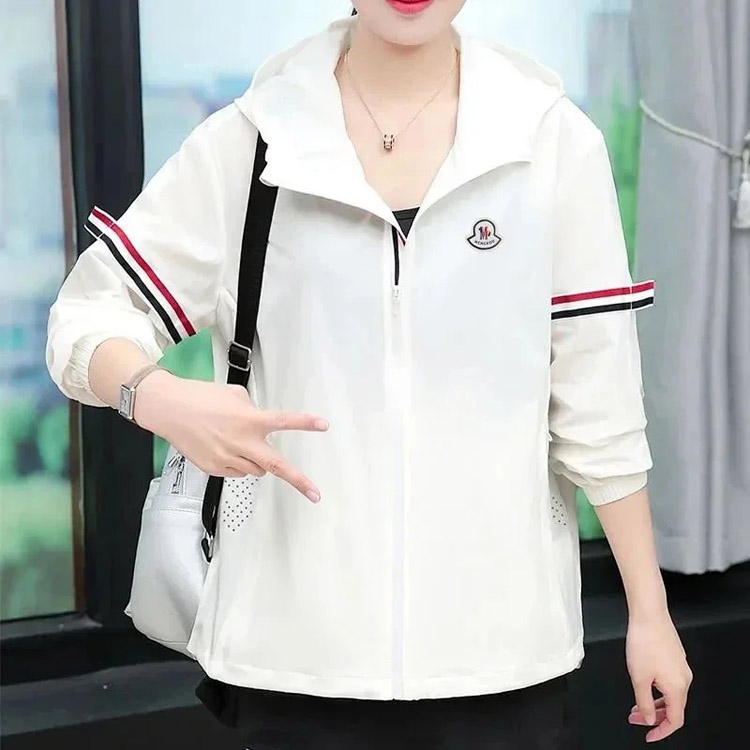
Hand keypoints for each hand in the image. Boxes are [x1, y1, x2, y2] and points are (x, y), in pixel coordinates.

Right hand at [134, 370, 328, 502]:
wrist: (168, 409)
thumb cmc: (199, 397)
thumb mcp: (234, 395)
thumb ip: (253, 411)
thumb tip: (261, 423)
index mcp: (249, 419)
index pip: (283, 422)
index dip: (305, 423)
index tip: (323, 426)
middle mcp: (241, 441)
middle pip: (276, 466)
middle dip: (298, 480)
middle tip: (315, 493)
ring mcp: (227, 458)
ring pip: (256, 470)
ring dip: (257, 461)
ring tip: (240, 444)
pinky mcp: (214, 468)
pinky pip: (237, 472)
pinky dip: (238, 464)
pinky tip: (223, 448)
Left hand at [626, 611, 692, 741]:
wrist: (649, 614)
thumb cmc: (644, 640)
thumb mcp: (638, 677)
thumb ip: (643, 702)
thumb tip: (649, 718)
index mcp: (677, 687)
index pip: (675, 720)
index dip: (661, 731)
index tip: (648, 735)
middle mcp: (684, 678)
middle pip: (673, 708)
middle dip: (654, 716)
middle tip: (635, 718)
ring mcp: (681, 667)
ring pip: (670, 694)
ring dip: (654, 702)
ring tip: (636, 703)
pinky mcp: (676, 657)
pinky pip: (669, 681)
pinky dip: (657, 689)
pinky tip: (644, 684)